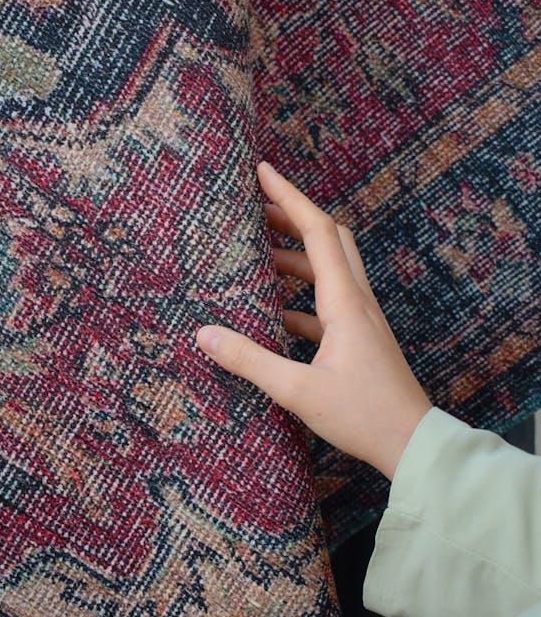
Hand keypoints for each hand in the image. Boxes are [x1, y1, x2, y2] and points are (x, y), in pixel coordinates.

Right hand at [195, 161, 432, 479]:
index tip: (262, 173)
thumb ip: (249, 360)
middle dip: (294, 217)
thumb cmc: (362, 415)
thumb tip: (204, 334)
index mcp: (344, 302)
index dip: (289, 197)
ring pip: (330, 269)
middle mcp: (357, 301)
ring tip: (258, 257)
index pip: (317, 231)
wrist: (412, 443)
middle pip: (330, 239)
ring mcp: (362, 320)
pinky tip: (275, 316)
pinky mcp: (361, 339)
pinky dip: (302, 297)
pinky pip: (329, 303)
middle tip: (258, 209)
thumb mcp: (297, 390)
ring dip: (297, 257)